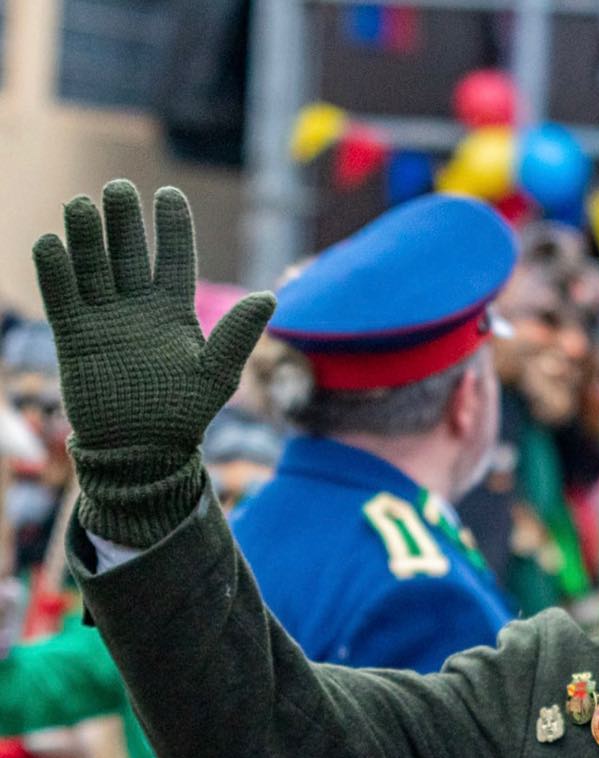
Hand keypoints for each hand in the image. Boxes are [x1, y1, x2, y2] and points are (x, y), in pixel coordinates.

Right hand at [32, 180, 274, 545]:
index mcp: (174, 311)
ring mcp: (104, 320)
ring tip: (80, 205)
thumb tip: (270, 297)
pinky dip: (56, 274)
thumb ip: (238, 333)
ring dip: (86, 238)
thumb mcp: (217, 372)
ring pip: (93, 269)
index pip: (174, 259)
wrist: (142, 451)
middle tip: (117, 188)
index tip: (168, 193)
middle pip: (127, 254)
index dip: (171, 227)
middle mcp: (137, 308)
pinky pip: (63, 299)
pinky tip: (50, 244)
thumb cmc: (184, 413)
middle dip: (122, 222)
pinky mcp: (75, 338)